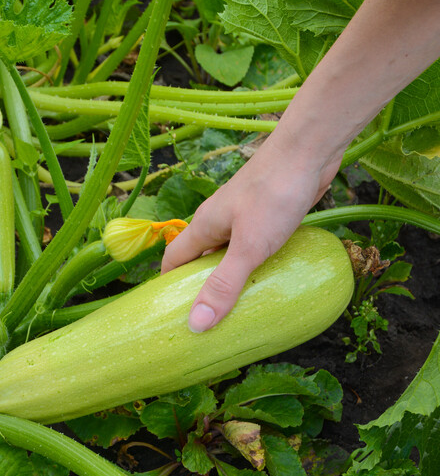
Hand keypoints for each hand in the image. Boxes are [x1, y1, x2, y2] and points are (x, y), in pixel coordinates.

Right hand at [161, 139, 340, 332]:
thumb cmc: (273, 195)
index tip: (171, 312)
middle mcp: (218, 221)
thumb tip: (196, 324)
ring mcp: (243, 217)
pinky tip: (270, 277)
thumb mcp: (248, 247)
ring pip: (228, 252)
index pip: (172, 260)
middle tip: (209, 318)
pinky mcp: (267, 214)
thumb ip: (224, 284)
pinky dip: (255, 263)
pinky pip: (253, 245)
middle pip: (200, 258)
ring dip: (230, 276)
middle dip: (201, 286)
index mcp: (203, 227)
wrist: (309, 151)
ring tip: (239, 305)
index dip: (167, 286)